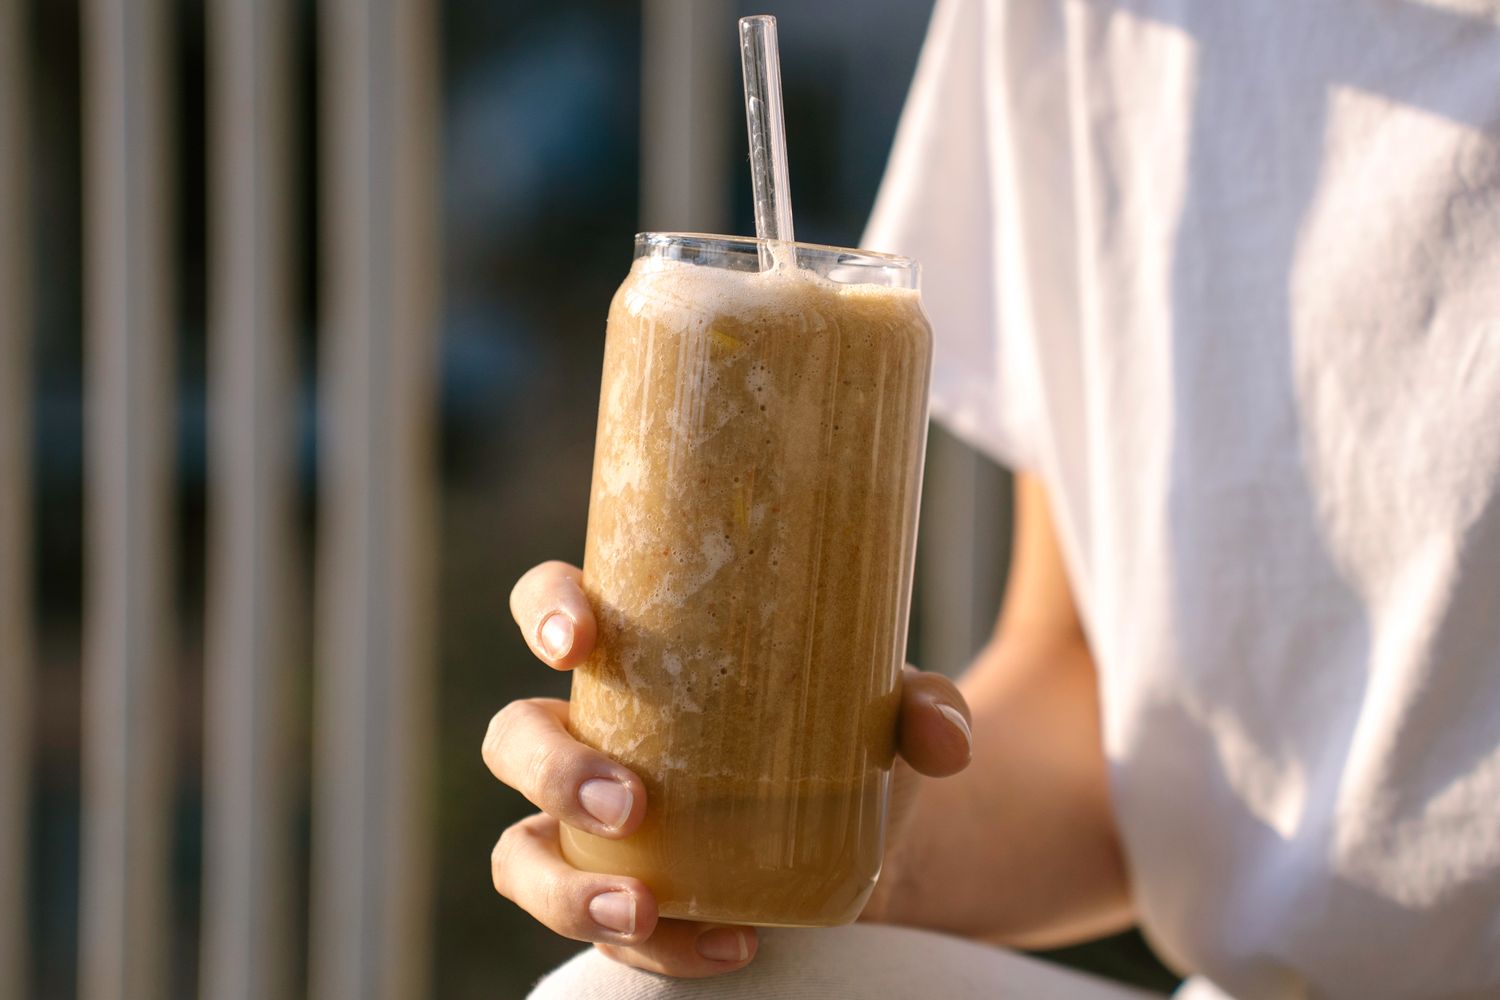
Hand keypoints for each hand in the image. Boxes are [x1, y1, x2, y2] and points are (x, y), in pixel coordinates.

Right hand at [484, 560, 972, 977]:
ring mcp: (591, 828)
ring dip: (565, 886)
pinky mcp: (620, 897)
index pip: (552, 607)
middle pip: (514, 738)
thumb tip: (942, 737)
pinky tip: (730, 945)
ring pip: (521, 854)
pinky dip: (656, 949)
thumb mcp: (895, 712)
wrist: (868, 840)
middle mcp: (593, 736)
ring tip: (644, 906)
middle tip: (630, 802)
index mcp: (638, 658)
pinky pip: (600, 930)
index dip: (543, 612)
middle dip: (553, 771)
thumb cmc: (848, 738)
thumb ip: (927, 708)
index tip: (579, 640)